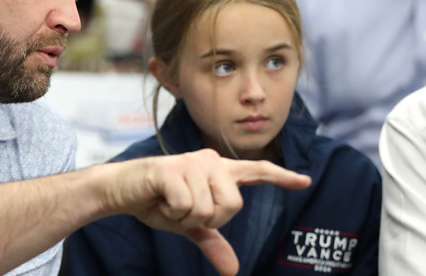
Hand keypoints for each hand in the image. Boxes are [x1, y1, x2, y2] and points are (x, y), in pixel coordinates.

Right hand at [105, 149, 311, 274]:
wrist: (120, 191)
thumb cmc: (157, 202)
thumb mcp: (189, 225)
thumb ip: (213, 241)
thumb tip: (233, 271)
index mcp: (217, 170)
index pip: (256, 172)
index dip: (282, 178)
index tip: (305, 181)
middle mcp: (210, 160)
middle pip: (233, 204)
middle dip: (208, 219)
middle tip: (183, 210)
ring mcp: (192, 162)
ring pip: (208, 209)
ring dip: (185, 217)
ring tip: (169, 201)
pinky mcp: (172, 168)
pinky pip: (188, 206)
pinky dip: (172, 212)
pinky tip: (159, 198)